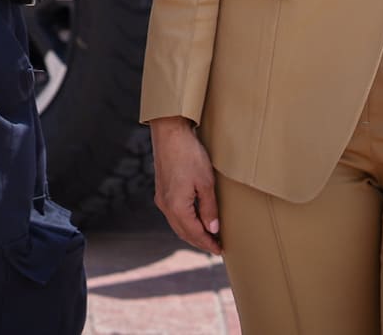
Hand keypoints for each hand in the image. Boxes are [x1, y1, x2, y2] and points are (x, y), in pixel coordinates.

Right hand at [150, 117, 220, 254]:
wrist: (170, 133)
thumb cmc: (189, 155)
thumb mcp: (205, 183)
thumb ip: (209, 208)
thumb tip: (213, 229)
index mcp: (176, 207)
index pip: (194, 233)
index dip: (208, 243)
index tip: (220, 249)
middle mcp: (165, 206)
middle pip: (184, 232)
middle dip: (200, 242)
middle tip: (216, 246)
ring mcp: (161, 198)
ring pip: (177, 224)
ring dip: (192, 233)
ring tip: (208, 236)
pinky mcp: (161, 190)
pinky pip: (173, 214)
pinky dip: (185, 222)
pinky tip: (195, 219)